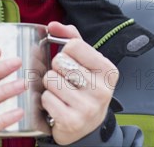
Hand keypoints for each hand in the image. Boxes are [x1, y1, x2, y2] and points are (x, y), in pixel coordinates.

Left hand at [42, 22, 118, 144]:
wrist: (85, 127)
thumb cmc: (83, 88)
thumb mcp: (84, 62)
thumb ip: (70, 38)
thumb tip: (52, 25)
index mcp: (108, 70)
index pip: (73, 45)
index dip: (65, 52)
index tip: (73, 64)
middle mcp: (102, 90)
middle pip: (59, 61)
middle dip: (56, 70)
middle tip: (66, 82)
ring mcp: (88, 107)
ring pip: (50, 79)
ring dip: (50, 86)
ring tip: (61, 94)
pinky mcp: (72, 121)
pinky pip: (45, 98)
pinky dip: (46, 101)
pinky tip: (58, 106)